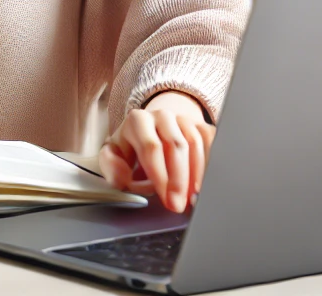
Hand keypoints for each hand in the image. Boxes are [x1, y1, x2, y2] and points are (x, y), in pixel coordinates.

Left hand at [100, 91, 214, 211]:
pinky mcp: (201, 126)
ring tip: (193, 199)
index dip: (160, 175)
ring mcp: (184, 119)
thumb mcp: (113, 154)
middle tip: (178, 205)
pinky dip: (211, 165)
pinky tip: (206, 185)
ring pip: (196, 144)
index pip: (151, 146)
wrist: (154, 128)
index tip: (164, 198)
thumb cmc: (132, 148)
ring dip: (197, 175)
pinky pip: (211, 143)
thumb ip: (110, 166)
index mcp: (138, 120)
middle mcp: (162, 116)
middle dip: (179, 180)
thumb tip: (122, 177)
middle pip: (176, 145)